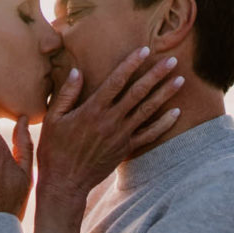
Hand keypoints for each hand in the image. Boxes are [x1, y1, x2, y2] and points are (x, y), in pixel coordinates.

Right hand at [36, 47, 182, 205]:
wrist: (65, 182)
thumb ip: (66, 94)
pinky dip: (164, 124)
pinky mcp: (126, 149)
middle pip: (138, 93)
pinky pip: (149, 135)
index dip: (131, 64)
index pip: (116, 81)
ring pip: (148, 111)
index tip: (145, 50)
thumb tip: (76, 71)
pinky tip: (176, 113)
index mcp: (92, 110)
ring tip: (180, 80)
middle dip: (156, 74)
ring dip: (165, 94)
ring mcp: (121, 135)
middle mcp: (110, 120)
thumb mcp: (53, 119)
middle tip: (173, 60)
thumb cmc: (54, 149)